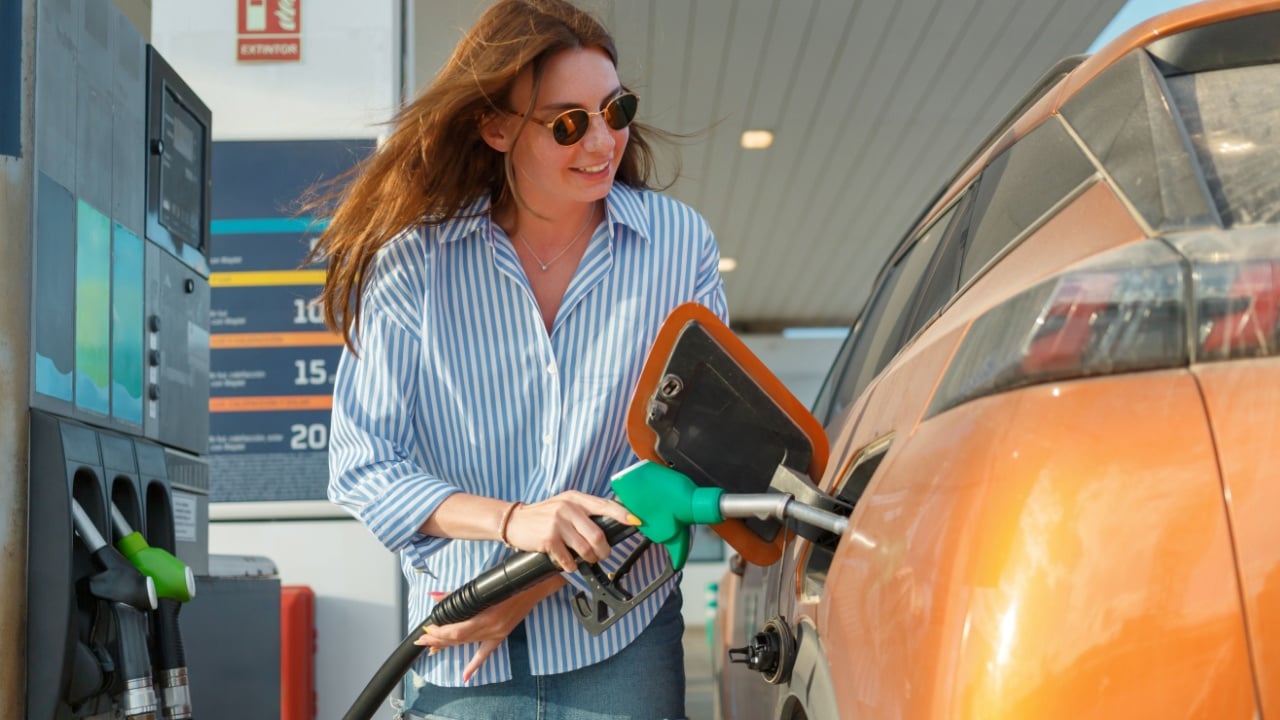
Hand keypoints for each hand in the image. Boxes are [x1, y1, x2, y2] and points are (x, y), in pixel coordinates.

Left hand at [414, 578, 561, 682]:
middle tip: (421, 641)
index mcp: (487, 615)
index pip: (457, 631)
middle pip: (459, 639)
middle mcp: (492, 628)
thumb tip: (435, 597)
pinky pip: (486, 653)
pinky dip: (474, 665)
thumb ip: (458, 594)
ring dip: (448, 646)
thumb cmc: (509, 580)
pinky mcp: (502, 635)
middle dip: (438, 640)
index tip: (427, 628)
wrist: (535, 585)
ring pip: (468, 645)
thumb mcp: (483, 585)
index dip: (440, 632)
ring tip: (431, 649)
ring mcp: (497, 634)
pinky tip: (465, 676)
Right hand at [503, 491, 637, 571]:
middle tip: (602, 554)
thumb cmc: (544, 515)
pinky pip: (569, 560)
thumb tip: (612, 523)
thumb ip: (584, 511)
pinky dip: (571, 565)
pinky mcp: (549, 539)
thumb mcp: (564, 504)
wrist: (515, 521)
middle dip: (604, 551)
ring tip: (585, 558)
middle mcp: (569, 508)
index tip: (637, 521)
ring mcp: (558, 523)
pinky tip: (567, 562)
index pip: (606, 505)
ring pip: (586, 549)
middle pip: (598, 535)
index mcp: (576, 498)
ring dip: (588, 559)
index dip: (623, 515)